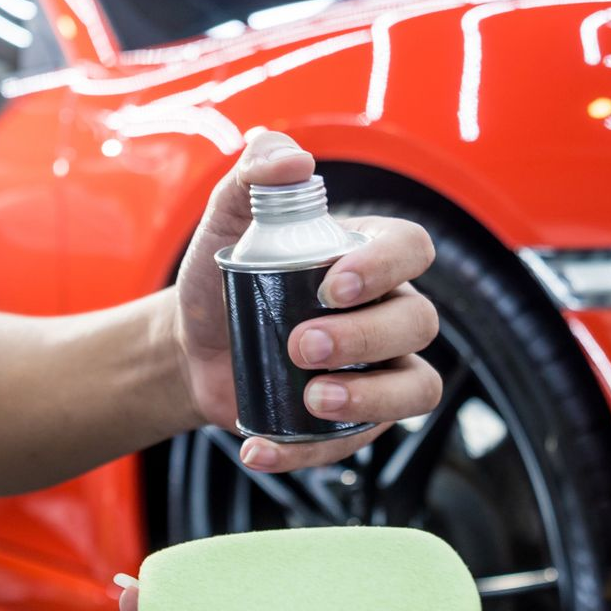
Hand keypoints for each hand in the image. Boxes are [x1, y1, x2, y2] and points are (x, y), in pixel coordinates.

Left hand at [174, 130, 440, 471]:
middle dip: (365, 337)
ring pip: (417, 388)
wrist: (191, 349)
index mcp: (369, 257)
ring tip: (311, 400)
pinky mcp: (357, 421)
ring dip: (370, 399)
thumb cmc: (222, 280)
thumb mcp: (223, 224)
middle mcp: (387, 312)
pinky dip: (307, 453)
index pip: (411, 248)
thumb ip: (248, 177)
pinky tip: (258, 449)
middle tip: (300, 343)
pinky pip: (358, 443)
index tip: (331, 284)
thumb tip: (290, 157)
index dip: (385, 266)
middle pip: (419, 322)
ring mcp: (379, 371)